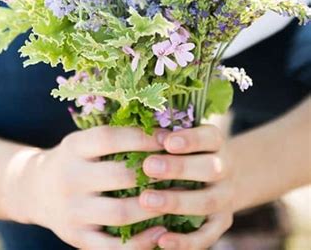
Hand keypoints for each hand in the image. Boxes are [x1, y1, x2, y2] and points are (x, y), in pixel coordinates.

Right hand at [20, 125, 175, 248]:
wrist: (35, 189)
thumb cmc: (73, 160)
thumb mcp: (83, 141)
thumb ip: (113, 137)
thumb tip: (160, 128)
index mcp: (73, 148)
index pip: (109, 138)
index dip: (142, 137)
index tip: (168, 139)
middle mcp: (69, 178)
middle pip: (118, 176)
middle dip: (153, 173)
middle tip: (179, 170)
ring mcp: (72, 211)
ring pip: (120, 213)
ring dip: (153, 207)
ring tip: (176, 199)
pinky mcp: (77, 238)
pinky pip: (114, 246)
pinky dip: (141, 242)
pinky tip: (162, 231)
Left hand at [139, 124, 234, 249]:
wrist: (217, 176)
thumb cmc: (185, 148)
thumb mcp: (181, 134)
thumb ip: (163, 131)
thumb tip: (130, 119)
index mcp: (216, 142)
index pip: (209, 137)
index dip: (190, 139)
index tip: (166, 141)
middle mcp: (225, 168)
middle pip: (210, 169)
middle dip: (179, 168)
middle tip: (148, 166)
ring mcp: (225, 198)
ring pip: (207, 202)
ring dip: (176, 202)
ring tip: (146, 200)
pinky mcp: (220, 224)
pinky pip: (206, 236)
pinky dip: (185, 241)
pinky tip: (161, 240)